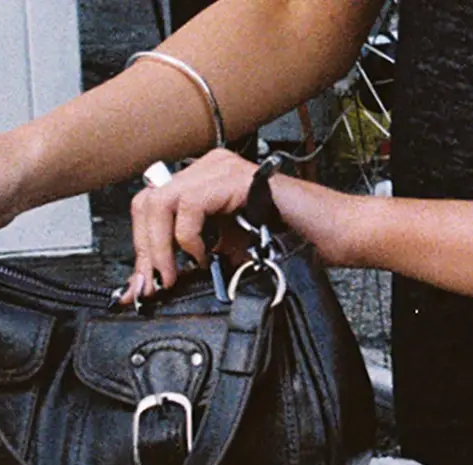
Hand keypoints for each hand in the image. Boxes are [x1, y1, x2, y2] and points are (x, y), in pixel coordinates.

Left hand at [124, 149, 380, 300]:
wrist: (331, 237)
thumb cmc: (291, 244)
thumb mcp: (228, 258)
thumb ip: (192, 264)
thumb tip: (151, 285)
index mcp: (204, 185)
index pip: (151, 208)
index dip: (141, 248)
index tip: (143, 286)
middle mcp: (208, 170)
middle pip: (147, 201)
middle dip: (145, 250)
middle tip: (157, 285)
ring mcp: (219, 170)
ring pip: (161, 201)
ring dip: (160, 246)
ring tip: (176, 275)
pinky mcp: (234, 179)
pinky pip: (190, 205)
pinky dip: (189, 236)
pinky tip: (204, 254)